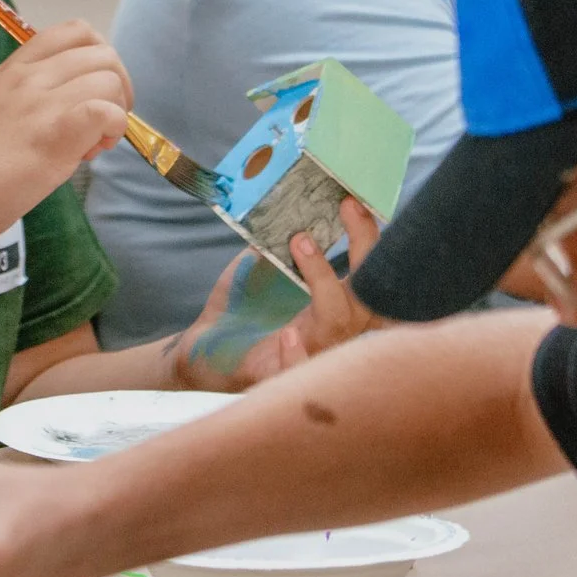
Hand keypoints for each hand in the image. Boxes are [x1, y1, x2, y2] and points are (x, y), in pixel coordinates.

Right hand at [0, 19, 130, 245]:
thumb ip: (30, 103)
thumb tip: (74, 115)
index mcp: (14, 69)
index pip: (75, 31)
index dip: (99, 57)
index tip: (90, 91)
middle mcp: (30, 78)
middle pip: (103, 54)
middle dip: (117, 88)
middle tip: (99, 124)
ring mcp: (41, 103)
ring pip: (110, 81)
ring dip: (115, 112)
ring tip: (91, 143)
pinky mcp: (54, 134)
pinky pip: (106, 112)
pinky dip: (111, 130)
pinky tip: (90, 152)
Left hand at [170, 200, 384, 390]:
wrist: (205, 346)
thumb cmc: (241, 306)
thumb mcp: (261, 264)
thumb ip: (278, 238)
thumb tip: (288, 199)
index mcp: (336, 301)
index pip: (371, 272)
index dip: (371, 238)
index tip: (353, 201)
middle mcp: (334, 328)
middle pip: (370, 294)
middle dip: (366, 249)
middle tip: (348, 207)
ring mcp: (311, 352)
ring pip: (339, 322)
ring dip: (324, 280)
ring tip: (300, 242)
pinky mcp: (280, 376)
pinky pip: (301, 371)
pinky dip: (298, 355)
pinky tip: (288, 334)